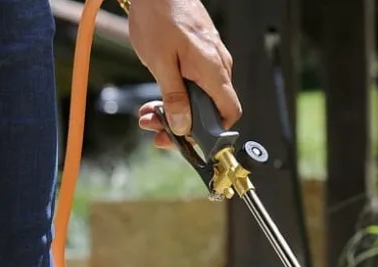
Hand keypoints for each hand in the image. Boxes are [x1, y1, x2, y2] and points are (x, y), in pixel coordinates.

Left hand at [129, 0, 241, 149]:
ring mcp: (212, 59)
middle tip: (155, 129)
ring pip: (200, 98)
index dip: (213, 134)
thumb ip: (174, 98)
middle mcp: (218, 67)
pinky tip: (158, 94)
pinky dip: (177, 93)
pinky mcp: (201, 53)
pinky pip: (196, 82)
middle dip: (182, 125)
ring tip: (149, 112)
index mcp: (214, 72)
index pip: (229, 114)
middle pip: (210, 110)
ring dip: (175, 110)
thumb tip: (182, 127)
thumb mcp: (160, 62)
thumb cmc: (158, 14)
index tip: (188, 140)